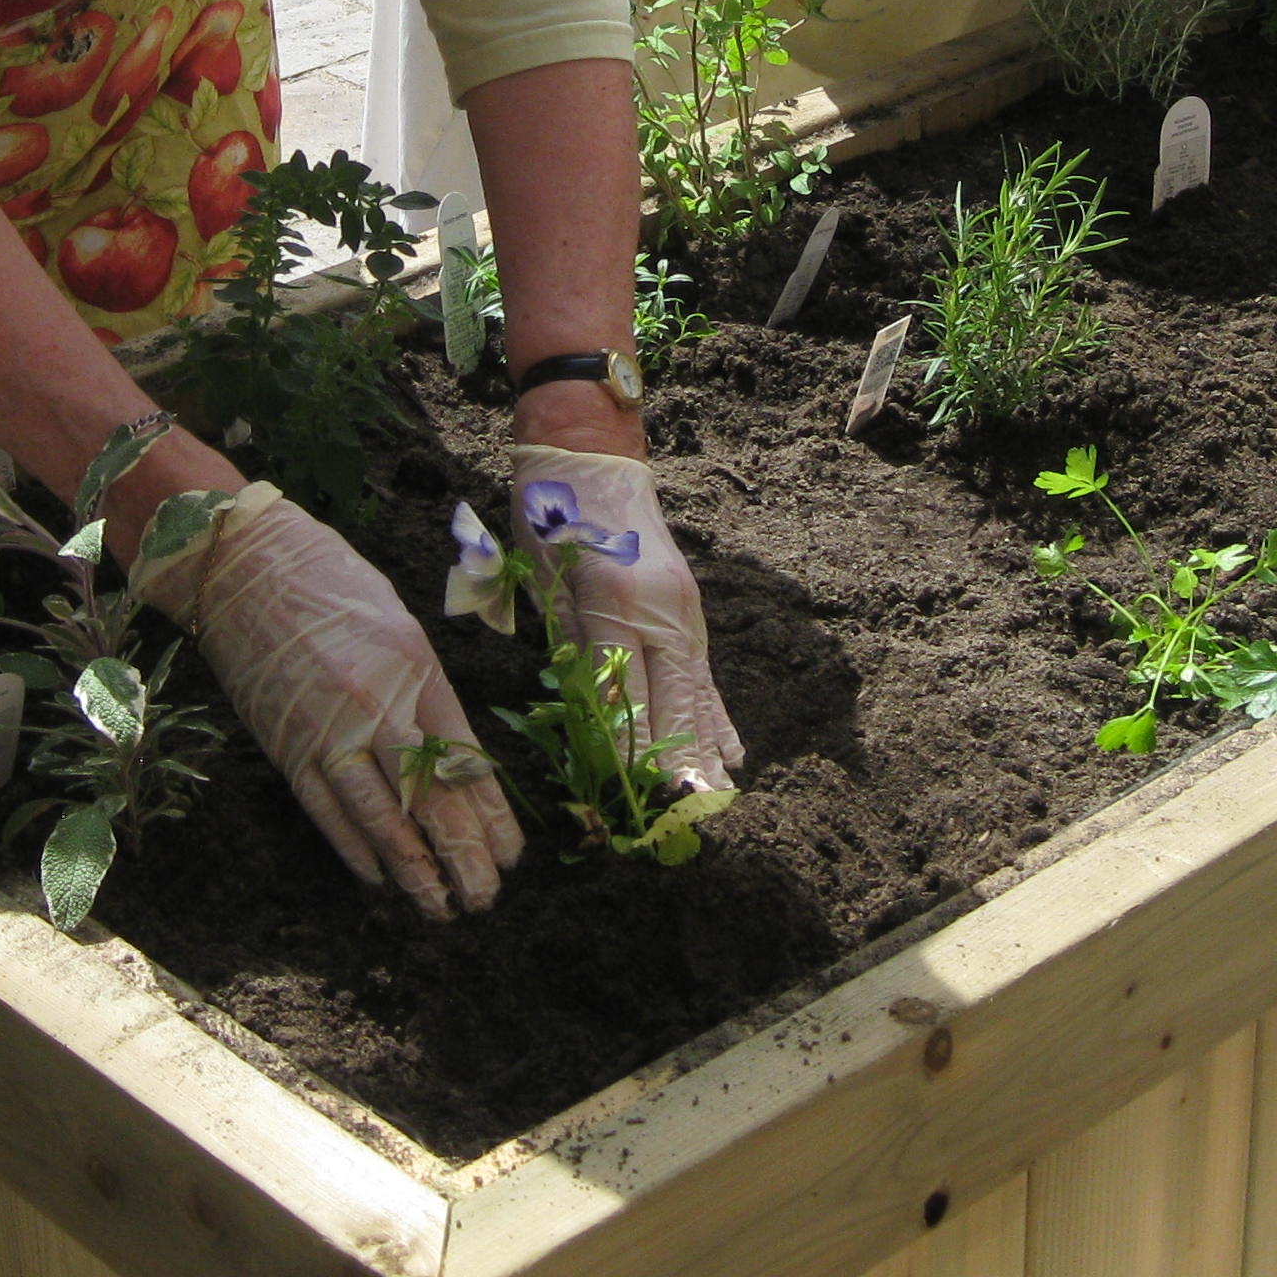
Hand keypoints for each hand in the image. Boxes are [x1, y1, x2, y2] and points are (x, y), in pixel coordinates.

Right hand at [159, 489, 520, 918]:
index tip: (510, 856)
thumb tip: (454, 759)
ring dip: (412, 868)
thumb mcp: (400, 627)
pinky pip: (326, 809)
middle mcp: (376, 706)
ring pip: (378, 817)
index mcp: (415, 671)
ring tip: (438, 905)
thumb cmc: (332, 584)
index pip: (463, 762)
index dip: (491, 817)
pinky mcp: (286, 745)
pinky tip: (377, 876)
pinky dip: (353, 847)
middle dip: (461, 855)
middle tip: (483, 898)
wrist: (245, 566)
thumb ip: (427, 693)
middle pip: (429, 798)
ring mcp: (328, 730)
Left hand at [506, 446, 742, 792]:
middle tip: (683, 820)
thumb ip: (569, 649)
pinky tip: (732, 753)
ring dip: (706, 748)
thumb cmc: (550, 519)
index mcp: (613, 599)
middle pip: (673, 699)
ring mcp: (683, 608)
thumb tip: (589, 716)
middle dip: (678, 761)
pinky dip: (718, 715)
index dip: (630, 746)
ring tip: (718, 802)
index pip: (624, 691)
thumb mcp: (544, 582)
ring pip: (697, 691)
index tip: (634, 796)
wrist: (590, 455)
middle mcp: (659, 607)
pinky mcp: (690, 609)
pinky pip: (707, 672)